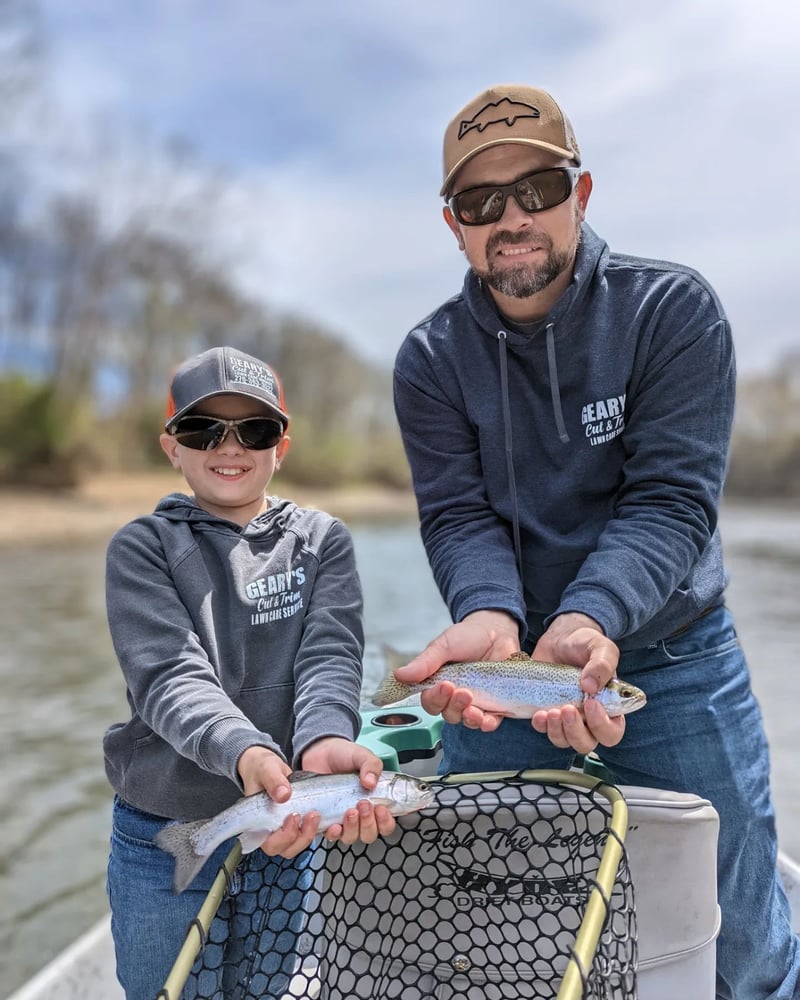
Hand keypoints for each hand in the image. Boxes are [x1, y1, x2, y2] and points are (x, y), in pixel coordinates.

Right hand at [237, 746, 320, 858]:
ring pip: (302, 842)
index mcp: (260, 825)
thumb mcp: (266, 770)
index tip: (293, 816)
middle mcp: (275, 831)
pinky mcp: (303, 821)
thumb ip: (273, 781)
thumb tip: (284, 795)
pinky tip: (330, 817)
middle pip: (289, 849)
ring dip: (313, 832)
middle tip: (311, 815)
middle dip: (303, 836)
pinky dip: (323, 828)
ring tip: (318, 813)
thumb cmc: (262, 770)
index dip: (284, 837)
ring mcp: (290, 827)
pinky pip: (313, 831)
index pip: (271, 844)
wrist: (270, 767)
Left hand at [301, 737, 396, 844]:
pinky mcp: (326, 820)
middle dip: (369, 823)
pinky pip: (332, 835)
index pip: (386, 823)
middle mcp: (360, 814)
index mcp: (374, 801)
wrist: (320, 752)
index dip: (386, 821)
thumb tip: (370, 782)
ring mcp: (343, 819)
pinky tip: (334, 823)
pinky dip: (334, 833)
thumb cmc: (344, 755)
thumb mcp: (362, 756)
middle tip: (363, 804)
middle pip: (370, 834)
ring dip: (353, 828)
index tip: (381, 808)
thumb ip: (371, 765)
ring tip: (350, 810)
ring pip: (352, 837)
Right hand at [393, 610, 520, 731]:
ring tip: (474, 706)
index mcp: (438, 682)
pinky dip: (487, 723)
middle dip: (453, 706)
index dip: (434, 698)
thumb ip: (424, 663)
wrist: (497, 630)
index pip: (430, 700)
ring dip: (469, 717)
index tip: (444, 686)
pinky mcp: (495, 705)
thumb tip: (400, 675)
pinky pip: (489, 722)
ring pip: (466, 720)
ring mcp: (475, 701)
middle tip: (462, 692)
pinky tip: (487, 719)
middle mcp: (455, 696)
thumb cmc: (468, 637)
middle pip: (447, 713)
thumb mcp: (444, 645)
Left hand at [531, 612, 624, 752]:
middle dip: (576, 731)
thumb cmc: (585, 644)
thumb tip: (590, 687)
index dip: (603, 726)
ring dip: (557, 731)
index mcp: (609, 706)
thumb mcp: (600, 647)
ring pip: (565, 741)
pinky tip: (539, 713)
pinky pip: (545, 730)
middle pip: (587, 743)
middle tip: (567, 708)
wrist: (560, 639)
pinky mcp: (548, 713)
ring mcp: (568, 718)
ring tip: (551, 711)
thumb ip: (603, 664)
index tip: (590, 703)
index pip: (612, 731)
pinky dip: (541, 726)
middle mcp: (589, 717)